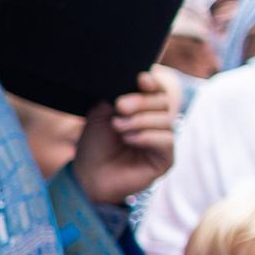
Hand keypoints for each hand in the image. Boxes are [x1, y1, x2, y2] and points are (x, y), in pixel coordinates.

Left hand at [70, 70, 176, 205]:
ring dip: (139, 120)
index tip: (140, 80)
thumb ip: (117, 97)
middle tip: (119, 107)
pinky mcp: (165, 160)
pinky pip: (166, 141)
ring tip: (118, 126)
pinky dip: (146, 136)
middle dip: (140, 102)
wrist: (88, 174)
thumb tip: (135, 81)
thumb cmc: (94, 145)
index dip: (153, 84)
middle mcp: (157, 125)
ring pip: (165, 120)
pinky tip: (128, 138)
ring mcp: (163, 142)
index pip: (158, 91)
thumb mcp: (101, 114)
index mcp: (145, 111)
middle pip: (162, 102)